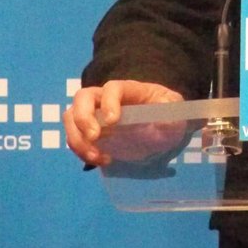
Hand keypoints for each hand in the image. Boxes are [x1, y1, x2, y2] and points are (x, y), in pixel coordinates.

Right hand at [64, 80, 183, 166]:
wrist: (162, 126)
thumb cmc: (168, 113)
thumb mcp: (176, 113)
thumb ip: (172, 116)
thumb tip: (164, 123)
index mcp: (130, 89)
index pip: (112, 87)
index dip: (108, 101)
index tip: (113, 121)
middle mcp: (107, 97)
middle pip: (83, 97)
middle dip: (83, 117)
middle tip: (94, 137)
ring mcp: (95, 113)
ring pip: (71, 116)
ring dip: (77, 138)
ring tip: (96, 156)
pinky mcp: (90, 130)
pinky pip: (75, 137)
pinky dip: (81, 151)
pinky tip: (101, 160)